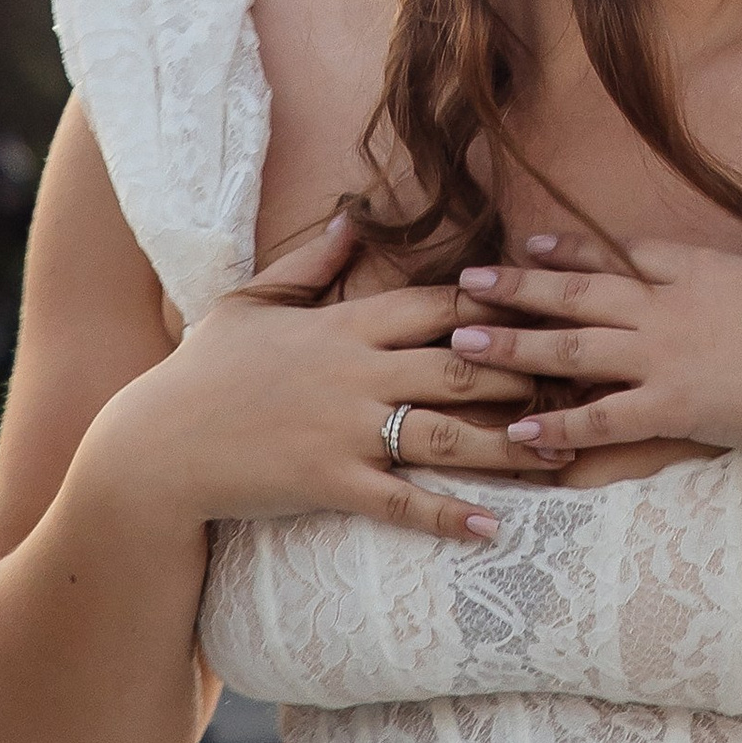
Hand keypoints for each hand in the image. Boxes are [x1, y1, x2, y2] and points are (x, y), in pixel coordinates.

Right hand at [80, 213, 568, 548]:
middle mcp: (357, 371)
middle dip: (529, 374)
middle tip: (583, 385)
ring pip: (447, 433)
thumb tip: (357, 214)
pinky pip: (402, 502)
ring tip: (563, 455)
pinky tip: (496, 529)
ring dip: (512, 446)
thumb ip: (314, 259)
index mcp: (346, 323)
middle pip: (463, 366)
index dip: (503, 304)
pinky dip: (451, 516)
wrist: (158, 445)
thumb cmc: (204, 369)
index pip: (441, 305)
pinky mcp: (330, 482)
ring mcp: (345, 429)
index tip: (554, 305)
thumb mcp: (254, 301)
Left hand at [449, 188, 741, 467]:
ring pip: (572, 348)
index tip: (531, 247)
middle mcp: (668, 309)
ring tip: (462, 343)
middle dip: (517, 289)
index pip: (621, 254)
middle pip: (578, 293)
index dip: (572, 252)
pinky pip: (601, 418)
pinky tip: (518, 430)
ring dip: (514, 345)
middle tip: (466, 285)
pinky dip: (558, 424)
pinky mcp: (670, 408)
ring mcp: (663, 359)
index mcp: (699, 270)